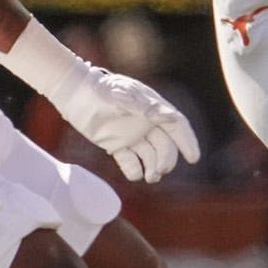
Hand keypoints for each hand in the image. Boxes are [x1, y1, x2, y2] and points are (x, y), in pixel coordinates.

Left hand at [48, 65, 200, 182]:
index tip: (193, 158)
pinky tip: (134, 174)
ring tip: (149, 178)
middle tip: (159, 171)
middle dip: (166, 160)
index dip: (187, 141)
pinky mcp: (115, 144)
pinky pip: (129, 160)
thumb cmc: (100, 89)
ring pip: (149, 155)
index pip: (177, 126)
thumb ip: (146, 108)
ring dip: (153, 167)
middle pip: (165, 145)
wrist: (74, 92)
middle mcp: (145, 122)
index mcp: (152, 108)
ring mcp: (131, 134)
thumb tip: (173, 117)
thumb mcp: (123, 95)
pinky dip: (134, 169)